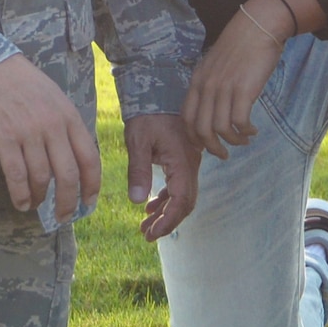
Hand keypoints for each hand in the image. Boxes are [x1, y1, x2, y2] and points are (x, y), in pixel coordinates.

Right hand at [0, 54, 101, 218]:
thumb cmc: (24, 84)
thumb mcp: (56, 100)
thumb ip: (66, 127)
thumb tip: (75, 160)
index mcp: (69, 117)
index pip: (90, 158)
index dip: (92, 185)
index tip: (89, 201)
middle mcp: (52, 126)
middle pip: (68, 175)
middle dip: (68, 201)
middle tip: (64, 216)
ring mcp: (28, 133)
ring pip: (41, 178)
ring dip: (41, 198)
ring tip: (36, 206)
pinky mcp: (4, 139)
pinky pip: (16, 175)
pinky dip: (21, 194)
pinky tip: (22, 203)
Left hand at [125, 113, 202, 240]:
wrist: (158, 91)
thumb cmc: (147, 114)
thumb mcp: (138, 141)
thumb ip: (138, 170)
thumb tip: (137, 201)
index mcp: (182, 162)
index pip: (182, 201)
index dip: (169, 222)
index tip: (152, 235)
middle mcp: (191, 164)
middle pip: (186, 202)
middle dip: (167, 222)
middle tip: (147, 236)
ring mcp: (189, 161)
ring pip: (183, 195)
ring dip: (166, 212)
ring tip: (145, 225)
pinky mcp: (182, 158)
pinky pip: (179, 185)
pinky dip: (167, 199)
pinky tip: (151, 206)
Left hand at [182, 0, 292, 157]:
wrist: (258, 26)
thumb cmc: (240, 45)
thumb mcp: (215, 64)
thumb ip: (210, 84)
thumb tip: (212, 106)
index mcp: (197, 81)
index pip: (187, 119)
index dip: (194, 138)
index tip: (205, 146)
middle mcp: (207, 87)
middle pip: (201, 130)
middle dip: (212, 148)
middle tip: (224, 154)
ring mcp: (224, 89)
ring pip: (220, 129)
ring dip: (233, 141)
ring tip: (244, 140)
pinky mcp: (243, 90)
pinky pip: (240, 122)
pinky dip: (246, 131)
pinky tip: (253, 130)